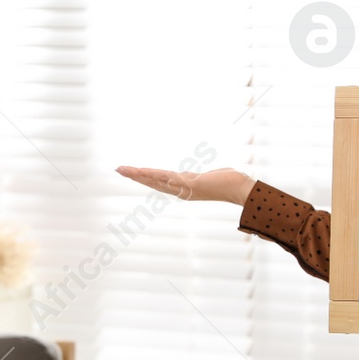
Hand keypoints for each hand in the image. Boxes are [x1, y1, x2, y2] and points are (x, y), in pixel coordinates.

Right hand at [116, 165, 256, 205]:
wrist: (239, 189)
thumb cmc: (229, 183)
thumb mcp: (210, 178)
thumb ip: (202, 178)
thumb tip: (204, 175)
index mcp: (183, 188)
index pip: (158, 181)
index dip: (143, 177)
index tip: (130, 171)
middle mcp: (180, 190)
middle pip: (152, 182)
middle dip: (134, 176)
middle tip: (118, 169)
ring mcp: (184, 188)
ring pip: (156, 180)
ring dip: (139, 175)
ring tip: (124, 170)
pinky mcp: (190, 185)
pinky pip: (169, 179)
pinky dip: (155, 175)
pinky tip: (145, 171)